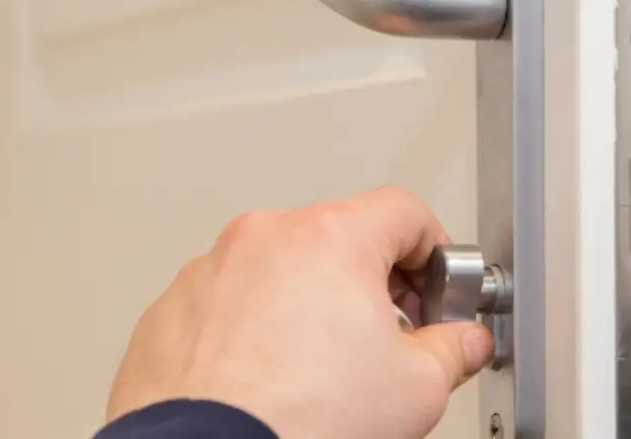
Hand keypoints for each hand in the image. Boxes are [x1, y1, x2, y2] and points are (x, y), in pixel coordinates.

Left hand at [106, 186, 492, 438]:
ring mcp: (210, 272)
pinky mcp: (169, 313)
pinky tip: (273, 382)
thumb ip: (454, 349)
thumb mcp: (417, 389)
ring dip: (310, 307)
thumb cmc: (296, 423)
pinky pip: (230, 306)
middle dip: (374, 286)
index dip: (434, 255)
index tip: (436, 294)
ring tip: (322, 372)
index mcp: (330, 237)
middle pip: (342, 239)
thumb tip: (461, 343)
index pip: (406, 212)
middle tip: (388, 341)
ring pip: (282, 271)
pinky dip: (255, 332)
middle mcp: (265, 239)